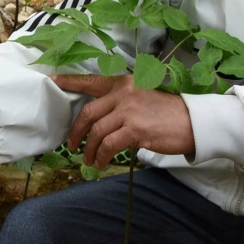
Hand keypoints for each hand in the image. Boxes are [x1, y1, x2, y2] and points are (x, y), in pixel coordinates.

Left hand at [55, 74, 194, 168]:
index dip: (68, 81)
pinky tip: (101, 163)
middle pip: (87, 112)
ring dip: (88, 149)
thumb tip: (98, 119)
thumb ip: (120, 102)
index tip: (51, 80)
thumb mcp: (142, 98)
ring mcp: (128, 111)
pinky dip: (101, 156)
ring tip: (89, 159)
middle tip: (71, 145)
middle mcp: (123, 93)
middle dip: (75, 131)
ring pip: (96, 132)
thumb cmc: (167, 113)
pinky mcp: (134, 130)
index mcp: (123, 83)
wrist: (193, 122)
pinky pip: (108, 145)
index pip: (90, 81)